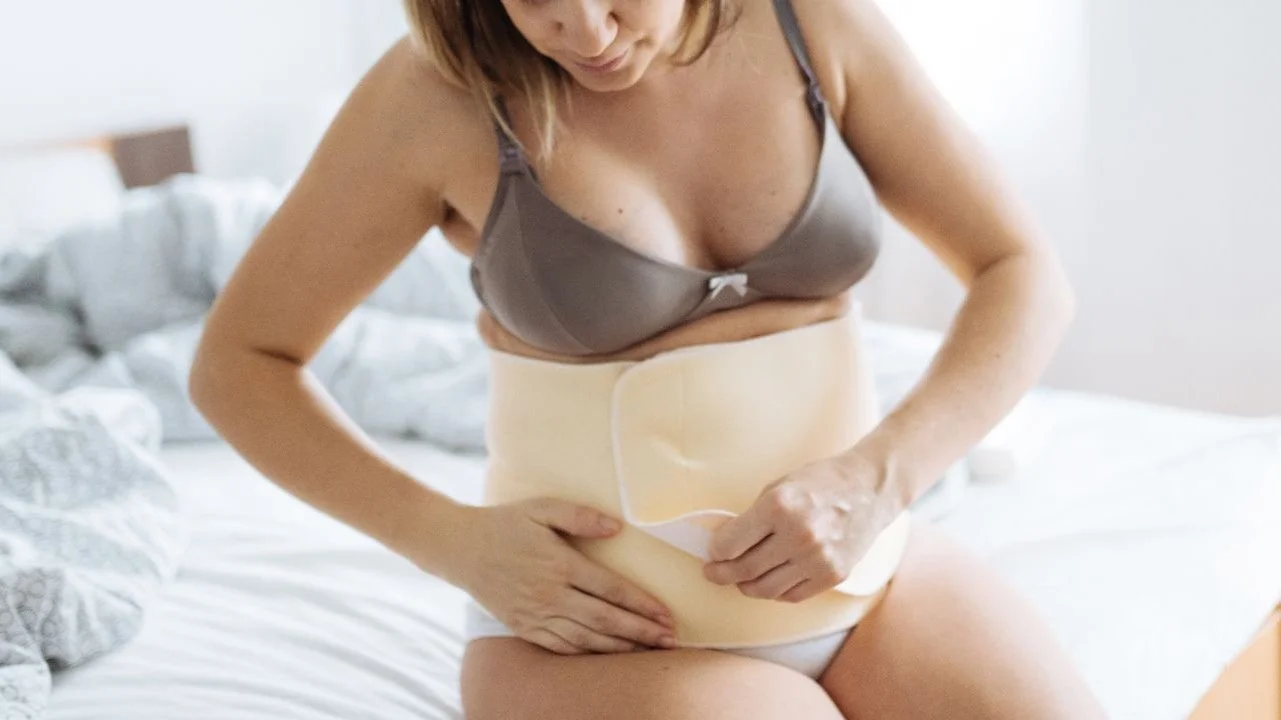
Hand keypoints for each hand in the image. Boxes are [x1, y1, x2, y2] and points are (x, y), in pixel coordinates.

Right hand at [449, 498, 676, 654]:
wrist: (461, 548)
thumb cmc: (506, 524)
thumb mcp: (542, 508)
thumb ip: (580, 515)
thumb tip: (617, 528)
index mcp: (559, 564)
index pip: (610, 589)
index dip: (641, 603)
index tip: (666, 614)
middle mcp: (550, 594)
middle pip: (604, 619)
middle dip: (641, 631)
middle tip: (669, 640)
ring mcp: (536, 615)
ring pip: (586, 638)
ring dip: (620, 647)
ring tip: (649, 651)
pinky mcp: (524, 628)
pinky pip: (561, 647)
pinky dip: (588, 654)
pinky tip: (608, 656)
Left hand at [702, 451, 896, 602]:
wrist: (870, 488)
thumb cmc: (820, 482)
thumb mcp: (779, 486)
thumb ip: (753, 517)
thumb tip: (725, 545)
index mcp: (779, 506)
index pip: (730, 544)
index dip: (715, 552)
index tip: (712, 553)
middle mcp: (798, 535)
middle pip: (745, 570)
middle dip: (721, 574)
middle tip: (713, 573)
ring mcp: (818, 558)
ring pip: (766, 589)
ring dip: (746, 587)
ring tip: (739, 580)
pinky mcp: (833, 575)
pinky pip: (792, 595)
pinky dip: (775, 592)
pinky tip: (769, 581)